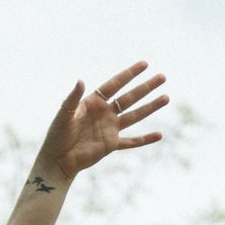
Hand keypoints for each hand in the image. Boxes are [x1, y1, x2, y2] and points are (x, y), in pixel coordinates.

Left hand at [37, 61, 167, 180]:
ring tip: (166, 97)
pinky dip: (144, 139)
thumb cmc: (57, 135)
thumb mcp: (64, 114)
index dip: (130, 74)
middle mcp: (105, 113)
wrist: (57, 159)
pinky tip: (159, 135)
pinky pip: (131, 141)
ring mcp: (110, 128)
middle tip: (162, 77)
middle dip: (146, 87)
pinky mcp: (111, 145)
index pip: (115, 84)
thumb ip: (73, 98)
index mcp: (94, 102)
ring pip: (135, 116)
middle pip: (130, 97)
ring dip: (150, 107)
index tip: (144, 64)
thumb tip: (81, 80)